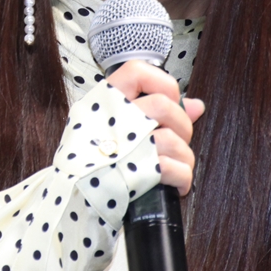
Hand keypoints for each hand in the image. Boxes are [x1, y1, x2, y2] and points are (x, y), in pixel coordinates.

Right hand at [105, 60, 205, 196]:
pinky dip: (182, 178)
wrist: (74, 199)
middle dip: (182, 126)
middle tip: (176, 140)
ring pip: (171, 139)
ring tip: (176, 166)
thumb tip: (196, 105)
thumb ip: (154, 111)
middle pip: (162, 105)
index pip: (136, 71)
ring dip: (183, 156)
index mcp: (101, 103)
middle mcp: (109, 120)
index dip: (162, 83)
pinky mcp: (131, 174)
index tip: (168, 100)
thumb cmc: (93, 162)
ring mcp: (120, 147)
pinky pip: (172, 168)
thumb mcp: (111, 127)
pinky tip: (175, 183)